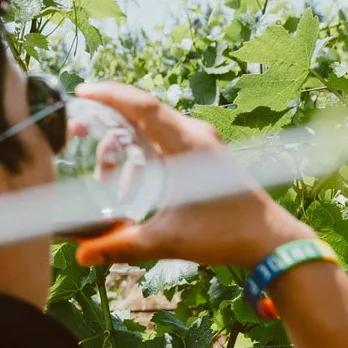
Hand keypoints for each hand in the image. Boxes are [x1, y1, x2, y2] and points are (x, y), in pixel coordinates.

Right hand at [70, 81, 313, 270]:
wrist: (270, 239)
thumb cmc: (225, 234)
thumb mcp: (170, 240)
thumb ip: (124, 245)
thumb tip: (83, 255)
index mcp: (188, 145)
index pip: (143, 106)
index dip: (110, 95)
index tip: (81, 92)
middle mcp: (194, 135)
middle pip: (142, 113)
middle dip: (107, 119)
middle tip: (77, 130)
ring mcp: (200, 142)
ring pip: (151, 128)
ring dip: (123, 141)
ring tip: (101, 171)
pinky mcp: (203, 154)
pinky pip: (163, 140)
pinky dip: (140, 152)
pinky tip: (127, 185)